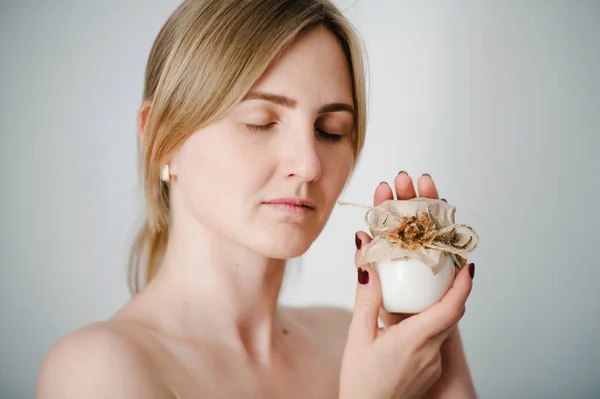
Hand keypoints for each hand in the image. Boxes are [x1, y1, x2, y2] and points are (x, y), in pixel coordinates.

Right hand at [339, 172, 473, 398]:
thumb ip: (366, 299)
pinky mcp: (431, 371)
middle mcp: (430, 352)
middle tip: (445, 269)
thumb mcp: (358, 336)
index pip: (451, 308)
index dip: (463, 285)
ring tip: (422, 292)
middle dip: (452, 290)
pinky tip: (410, 323)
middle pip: (451, 314)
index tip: (467, 266)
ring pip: (444, 327)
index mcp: (414, 339)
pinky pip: (436, 341)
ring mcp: (433, 364)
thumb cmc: (360, 381)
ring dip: (438, 308)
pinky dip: (429, 326)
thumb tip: (367, 266)